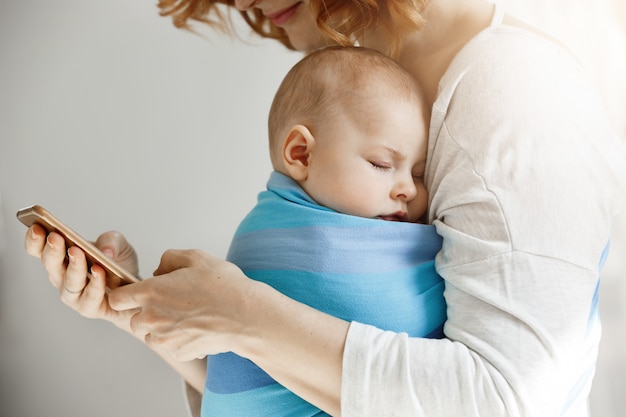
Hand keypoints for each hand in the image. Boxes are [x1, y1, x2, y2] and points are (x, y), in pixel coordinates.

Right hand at [24, 224, 139, 327]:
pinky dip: (94, 284)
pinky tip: (98, 271)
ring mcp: (75, 295)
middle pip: (51, 265)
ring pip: (68, 283)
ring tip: (77, 252)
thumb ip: (111, 240)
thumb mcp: (119, 244)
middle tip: (54, 237)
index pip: (39, 250)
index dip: (34, 240)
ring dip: (73, 267)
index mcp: (62, 258)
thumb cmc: (120, 265)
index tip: (36, 227)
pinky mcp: (90, 308)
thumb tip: (104, 250)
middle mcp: (63, 277)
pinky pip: (89, 297)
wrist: (136, 289)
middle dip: (52, 250)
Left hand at [109, 249, 253, 361]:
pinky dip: (178, 339)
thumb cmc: (223, 286)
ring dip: (161, 327)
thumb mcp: (196, 257)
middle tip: (173, 303)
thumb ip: (169, 258)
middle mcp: (151, 318)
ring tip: (187, 316)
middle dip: (147, 312)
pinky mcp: (177, 353)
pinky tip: (197, 327)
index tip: (138, 293)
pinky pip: (170, 346)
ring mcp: (163, 339)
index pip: (116, 298)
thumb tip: (159, 271)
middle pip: (133, 319)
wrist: (245, 316)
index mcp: (150, 292)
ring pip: (150, 335)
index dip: (126, 295)